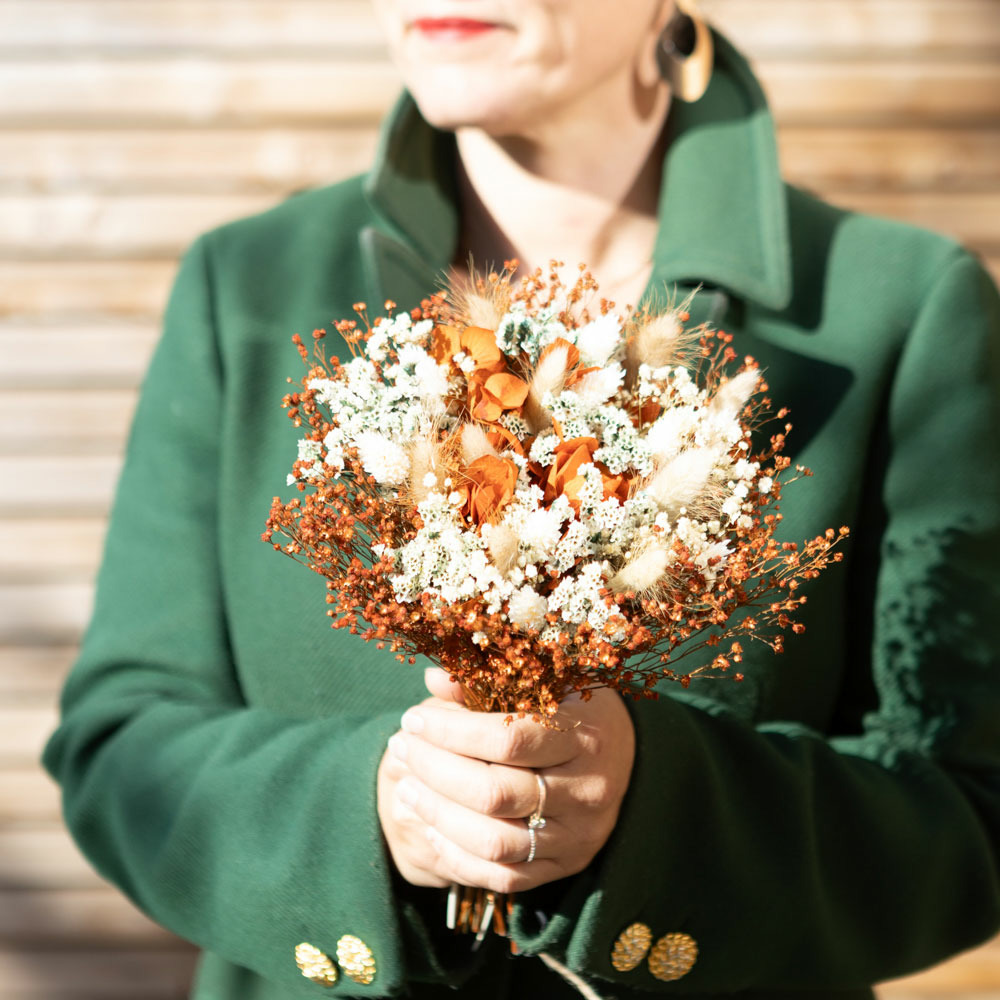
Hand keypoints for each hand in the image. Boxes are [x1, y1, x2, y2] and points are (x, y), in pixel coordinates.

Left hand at [377, 668, 635, 894]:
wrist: (630, 753)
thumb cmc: (573, 708)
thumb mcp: (543, 683)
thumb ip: (488, 682)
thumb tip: (434, 680)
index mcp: (583, 736)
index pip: (508, 739)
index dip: (451, 732)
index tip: (412, 719)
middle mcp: (586, 791)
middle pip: (495, 794)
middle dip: (435, 772)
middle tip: (401, 749)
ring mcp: (578, 835)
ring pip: (495, 843)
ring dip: (438, 816)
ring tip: (407, 787)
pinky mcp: (567, 864)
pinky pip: (505, 877)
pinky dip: (459, 856)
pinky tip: (431, 826)